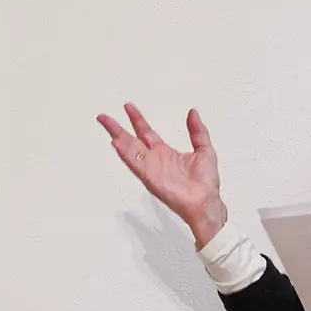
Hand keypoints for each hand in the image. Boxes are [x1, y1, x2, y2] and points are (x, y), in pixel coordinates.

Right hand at [97, 104, 226, 246]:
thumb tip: (193, 113)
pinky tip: (116, 142)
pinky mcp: (149, 177)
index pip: (147, 132)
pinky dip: (125, 153)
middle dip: (117, 127)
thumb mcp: (205, 149)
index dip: (137, 119)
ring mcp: (150, 168)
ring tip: (106, 124)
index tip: (129, 108)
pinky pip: (135, 163)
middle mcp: (154, 160)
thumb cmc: (205, 184)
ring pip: (129, 149)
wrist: (205, 202)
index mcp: (165, 153)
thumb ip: (198, 131)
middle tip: (105, 117)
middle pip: (131, 140)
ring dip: (117, 136)